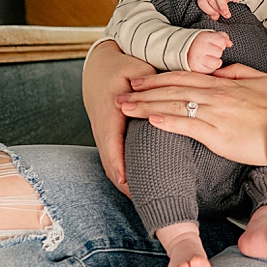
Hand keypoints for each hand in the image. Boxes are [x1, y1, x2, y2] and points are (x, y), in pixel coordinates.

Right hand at [81, 39, 154, 193]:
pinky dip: (124, 172)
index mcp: (110, 111)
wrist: (99, 65)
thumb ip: (150, 82)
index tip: (128, 181)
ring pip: (111, 163)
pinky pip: (114, 158)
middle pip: (110, 161)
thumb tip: (167, 94)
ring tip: (145, 200)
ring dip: (125, 181)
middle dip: (125, 182)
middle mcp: (104, 127)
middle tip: (145, 201)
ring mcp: (104, 134)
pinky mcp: (108, 136)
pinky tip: (138, 185)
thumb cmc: (121, 65)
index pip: (112, 143)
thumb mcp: (134, 68)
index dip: (119, 163)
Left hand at [119, 63, 266, 166]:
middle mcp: (215, 95)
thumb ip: (235, 72)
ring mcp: (215, 114)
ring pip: (174, 105)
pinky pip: (187, 125)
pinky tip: (150, 119)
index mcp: (223, 82)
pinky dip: (167, 121)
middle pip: (172, 89)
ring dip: (146, 105)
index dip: (158, 77)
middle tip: (120, 92)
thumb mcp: (258, 79)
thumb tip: (215, 69)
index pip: (184, 76)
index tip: (139, 78)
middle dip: (144, 90)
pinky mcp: (217, 134)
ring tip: (125, 107)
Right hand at [186, 30, 231, 72]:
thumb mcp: (209, 36)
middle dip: (217, 53)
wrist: (184, 51)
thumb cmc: (200, 43)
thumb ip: (222, 37)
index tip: (215, 45)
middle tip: (210, 52)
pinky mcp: (197, 69)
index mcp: (204, 37)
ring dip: (215, 62)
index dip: (221, 44)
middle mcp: (200, 47)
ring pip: (217, 63)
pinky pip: (211, 70)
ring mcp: (198, 59)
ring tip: (209, 58)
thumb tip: (230, 44)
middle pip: (220, 52)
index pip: (222, 41)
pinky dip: (210, 68)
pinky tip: (205, 63)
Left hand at [194, 0, 244, 18]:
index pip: (202, 2)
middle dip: (218, 9)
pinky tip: (236, 0)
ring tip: (227, 13)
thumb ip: (214, 9)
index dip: (208, 10)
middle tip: (226, 15)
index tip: (216, 17)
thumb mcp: (216, 0)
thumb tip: (215, 18)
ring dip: (223, 5)